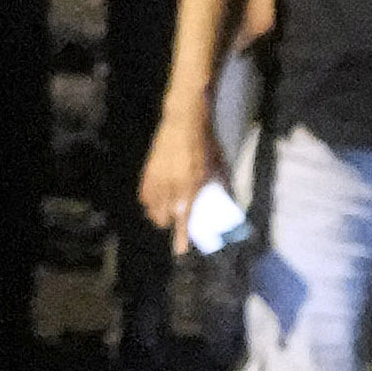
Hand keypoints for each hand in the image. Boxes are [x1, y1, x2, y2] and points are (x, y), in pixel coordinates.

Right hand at [138, 108, 209, 239]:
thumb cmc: (205, 142)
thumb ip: (221, 184)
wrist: (184, 120)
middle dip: (170, 223)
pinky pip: (143, 195)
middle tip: (178, 218)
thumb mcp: (219, 165)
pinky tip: (154, 199)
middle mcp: (171, 187)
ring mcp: (157, 179)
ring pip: (151, 209)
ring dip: (159, 213)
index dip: (180, 237)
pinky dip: (149, 201)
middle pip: (164, 218)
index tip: (179, 250)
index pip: (183, 219)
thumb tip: (228, 198)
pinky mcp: (148, 171)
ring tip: (166, 209)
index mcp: (190, 186)